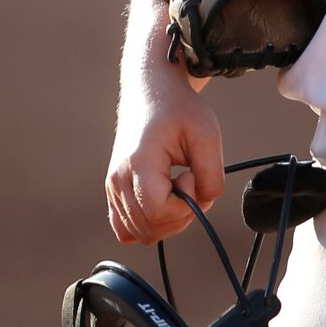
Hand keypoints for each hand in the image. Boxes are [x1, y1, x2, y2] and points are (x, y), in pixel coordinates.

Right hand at [105, 82, 223, 246]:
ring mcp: (112, 188)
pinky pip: (126, 230)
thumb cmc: (178, 110)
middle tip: (188, 181)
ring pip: (140, 233)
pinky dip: (148, 225)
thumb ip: (212, 175)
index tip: (191, 176)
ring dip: (168, 220)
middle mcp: (118, 179)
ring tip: (175, 188)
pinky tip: (163, 201)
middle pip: (150, 227)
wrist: (150, 93)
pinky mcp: (114, 192)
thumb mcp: (207, 135)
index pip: (158, 211)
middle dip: (180, 213)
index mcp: (138, 162)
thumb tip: (203, 203)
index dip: (184, 204)